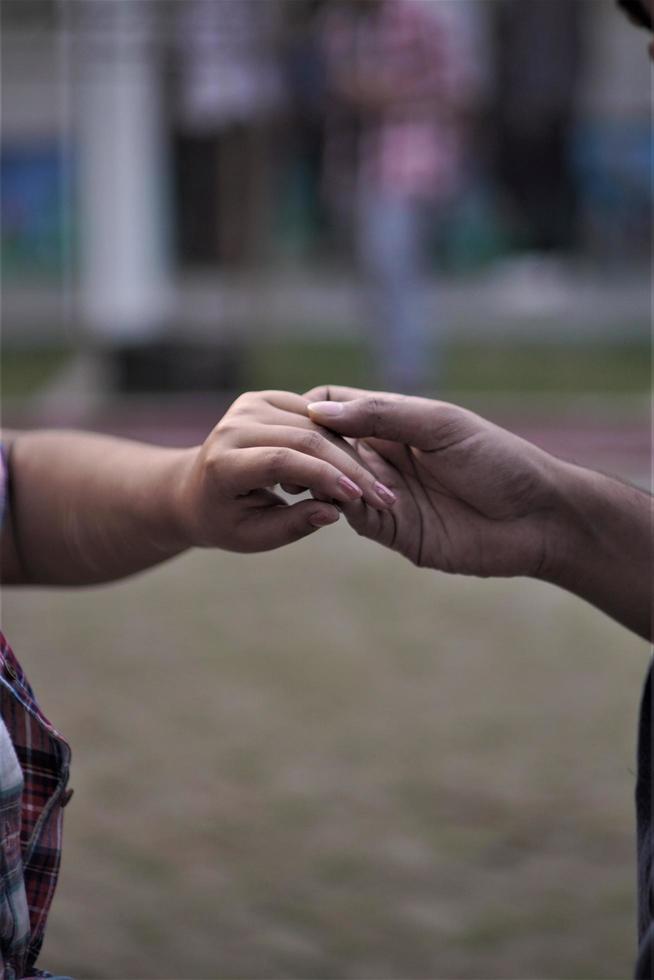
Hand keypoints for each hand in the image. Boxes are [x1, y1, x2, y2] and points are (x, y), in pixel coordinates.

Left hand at [175, 390, 396, 552]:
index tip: (359, 498)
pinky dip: (338, 440)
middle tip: (383, 496)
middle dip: (347, 467)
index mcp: (222, 463)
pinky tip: (359, 466)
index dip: (322, 477)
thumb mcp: (254, 537)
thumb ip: (293, 525)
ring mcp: (248, 407)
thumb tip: (334, 511)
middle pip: (302, 438)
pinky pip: (313, 416)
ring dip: (350, 454)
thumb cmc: (226, 521)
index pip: (279, 461)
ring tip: (377, 485)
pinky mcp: (264, 399)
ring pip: (314, 425)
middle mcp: (232, 427)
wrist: (195, 489)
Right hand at [305, 387, 563, 577]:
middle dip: (306, 448)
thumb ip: (382, 415)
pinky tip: (335, 500)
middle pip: (323, 445)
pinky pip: (352, 515)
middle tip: (294, 456)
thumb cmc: (499, 460)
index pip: (333, 407)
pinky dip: (338, 507)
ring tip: (310, 478)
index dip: (309, 411)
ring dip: (320, 479)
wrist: (537, 518)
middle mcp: (381, 454)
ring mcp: (383, 492)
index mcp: (392, 420)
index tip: (294, 420)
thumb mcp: (440, 426)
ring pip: (330, 481)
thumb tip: (318, 412)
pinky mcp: (391, 529)